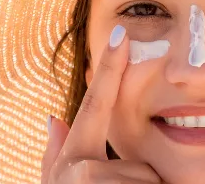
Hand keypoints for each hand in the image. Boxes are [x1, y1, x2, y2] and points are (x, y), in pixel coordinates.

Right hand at [41, 25, 161, 183]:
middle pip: (137, 160)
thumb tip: (55, 119)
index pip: (95, 104)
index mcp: (73, 158)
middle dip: (136, 179)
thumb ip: (58, 152)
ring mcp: (98, 183)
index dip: (109, 69)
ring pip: (149, 178)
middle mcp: (83, 169)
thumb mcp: (56, 183)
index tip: (121, 35)